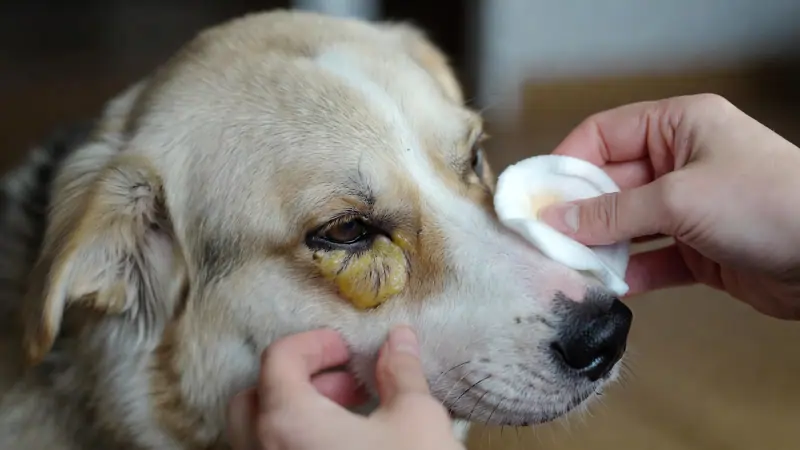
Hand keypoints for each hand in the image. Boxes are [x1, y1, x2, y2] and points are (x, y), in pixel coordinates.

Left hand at [226, 326, 464, 449]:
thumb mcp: (416, 419)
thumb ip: (400, 372)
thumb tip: (399, 339)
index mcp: (288, 423)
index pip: (277, 360)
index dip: (313, 343)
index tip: (346, 349)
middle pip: (254, 399)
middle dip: (298, 381)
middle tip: (345, 385)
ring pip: (258, 437)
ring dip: (295, 415)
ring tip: (350, 420)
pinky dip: (296, 445)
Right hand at [538, 93, 799, 318]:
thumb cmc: (761, 203)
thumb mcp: (678, 199)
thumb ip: (611, 213)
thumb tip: (553, 220)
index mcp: (677, 126)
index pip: (604, 134)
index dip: (568, 162)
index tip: (536, 196)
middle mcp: (680, 161)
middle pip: (611, 183)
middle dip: (580, 211)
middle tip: (543, 238)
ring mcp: (689, 207)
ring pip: (628, 224)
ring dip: (601, 245)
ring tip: (568, 266)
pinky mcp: (699, 249)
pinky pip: (652, 257)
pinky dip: (631, 271)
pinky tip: (609, 286)